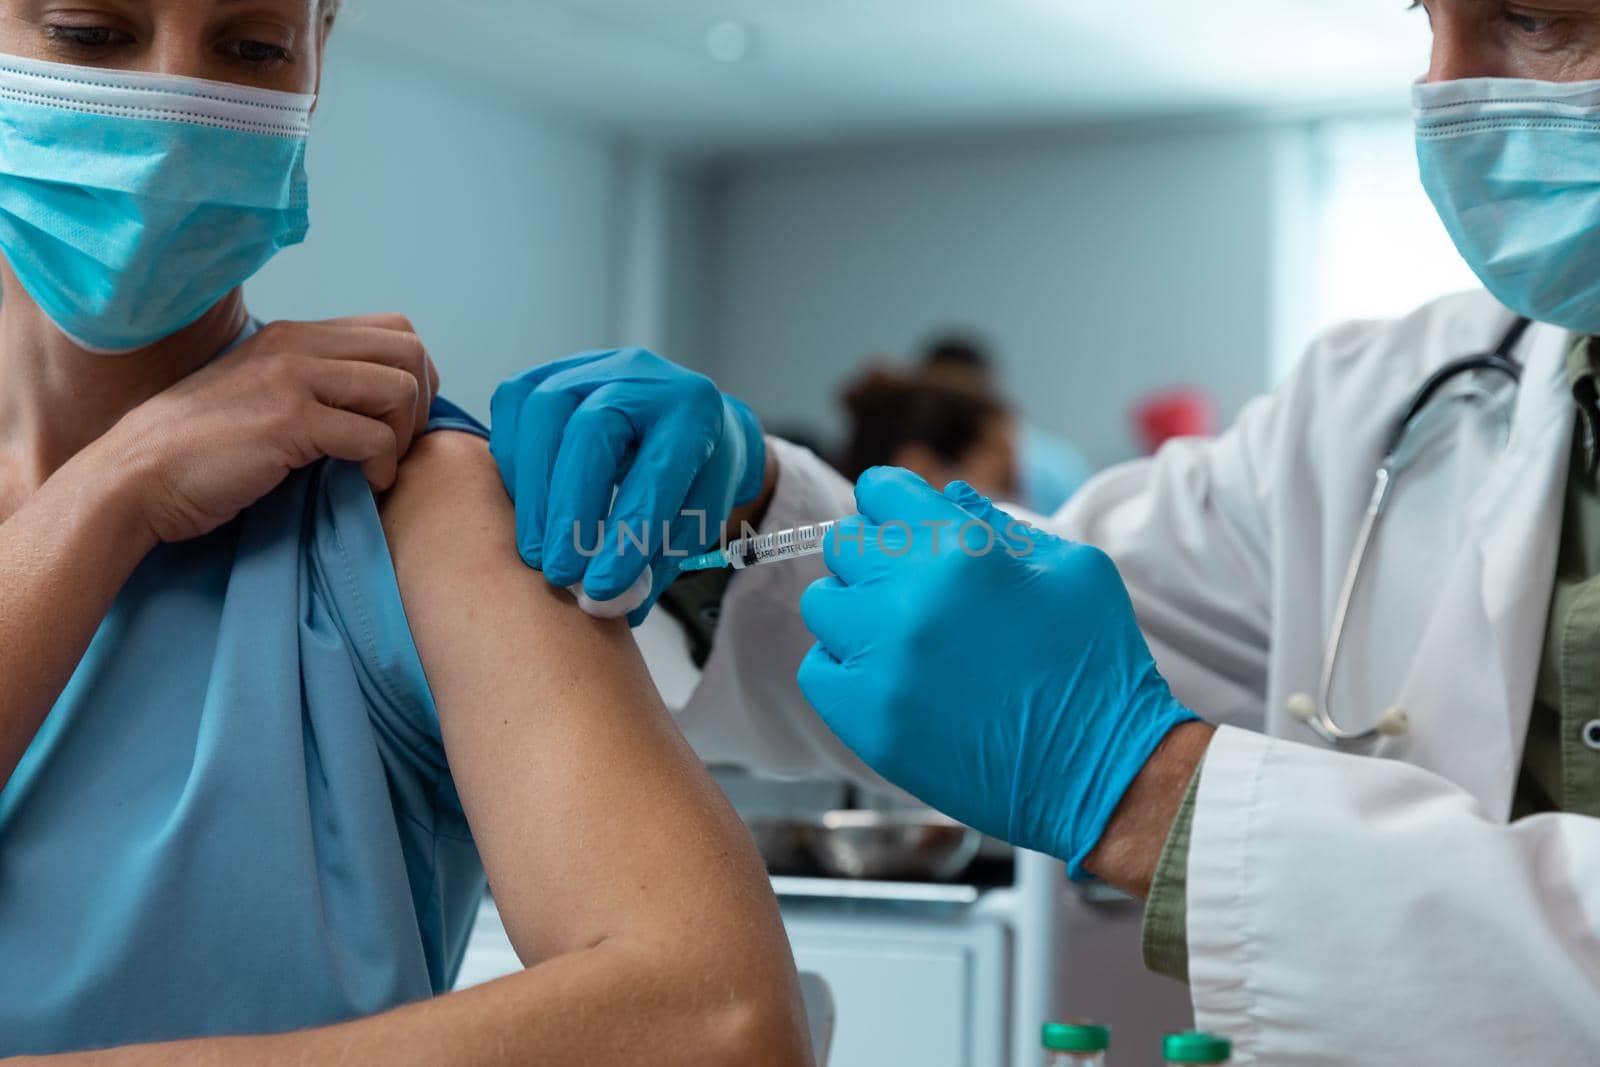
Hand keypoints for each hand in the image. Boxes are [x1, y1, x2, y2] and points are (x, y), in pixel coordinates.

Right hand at [103, 314, 439, 544]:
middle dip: (421, 401)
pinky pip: (374, 436)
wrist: (135, 477)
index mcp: (294, 336)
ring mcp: (292, 380)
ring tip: (379, 465)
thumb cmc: (198, 450)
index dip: (415, 374)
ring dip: (404, 435)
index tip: (400, 418)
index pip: (394, 328)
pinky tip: (364, 483)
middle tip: (398, 443)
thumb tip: (375, 402)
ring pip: (399, 389)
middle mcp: (297, 346)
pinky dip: (382, 466)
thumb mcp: (259, 394)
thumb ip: (310, 384)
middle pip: (408, 350)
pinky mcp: (290, 422)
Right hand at [489, 348, 765, 624]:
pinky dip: (514, 462)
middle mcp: (643, 376)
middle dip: (570, 509)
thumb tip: (608, 603)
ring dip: (533, 491)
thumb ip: (655, 557)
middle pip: (593, 429)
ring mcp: (591, 366)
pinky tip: (525, 506)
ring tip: (536, 552)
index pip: (658, 472)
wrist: (682, 426)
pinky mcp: (548, 372)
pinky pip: (514, 407)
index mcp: (693, 411)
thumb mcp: (694, 519)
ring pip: (544, 411)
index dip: (626, 534)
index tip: (602, 588)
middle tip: (558, 571)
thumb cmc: (689, 480)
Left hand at [798, 469, 1200, 877]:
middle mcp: (911, 597)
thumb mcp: (1071, 569)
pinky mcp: (866, 719)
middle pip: (843, 544)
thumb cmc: (1095, 664)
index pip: (880, 491)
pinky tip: (890, 681)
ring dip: (854, 613)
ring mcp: (882, 661)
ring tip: (900, 639)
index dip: (894, 508)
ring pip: (823, 604)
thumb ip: (996, 522)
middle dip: (874, 559)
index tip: (907, 531)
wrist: (1101, 772)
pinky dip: (844, 670)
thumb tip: (945, 495)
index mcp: (963, 549)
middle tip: (912, 592)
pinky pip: (818, 670)